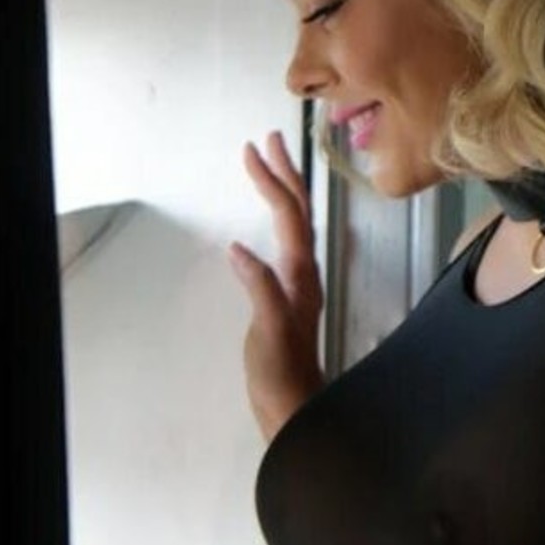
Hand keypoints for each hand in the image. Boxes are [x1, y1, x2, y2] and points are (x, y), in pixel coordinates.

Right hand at [230, 131, 324, 441]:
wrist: (292, 405)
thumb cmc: (279, 372)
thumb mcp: (266, 330)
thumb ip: (259, 289)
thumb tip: (240, 250)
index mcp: (299, 275)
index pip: (288, 216)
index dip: (271, 181)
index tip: (252, 150)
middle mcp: (304, 273)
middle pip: (298, 213)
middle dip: (285, 173)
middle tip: (269, 138)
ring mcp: (297, 284)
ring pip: (295, 226)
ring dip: (284, 192)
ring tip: (270, 165)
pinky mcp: (287, 296)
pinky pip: (285, 244)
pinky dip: (275, 221)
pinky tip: (261, 223)